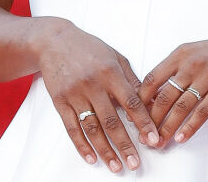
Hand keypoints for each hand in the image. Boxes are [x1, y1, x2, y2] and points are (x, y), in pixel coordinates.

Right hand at [36, 19, 160, 172]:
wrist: (54, 41)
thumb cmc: (88, 48)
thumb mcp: (115, 57)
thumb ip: (131, 79)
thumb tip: (150, 100)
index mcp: (111, 72)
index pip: (131, 102)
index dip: (143, 123)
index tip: (153, 140)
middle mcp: (93, 84)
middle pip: (112, 121)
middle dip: (125, 145)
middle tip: (135, 163)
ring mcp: (75, 94)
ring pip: (92, 128)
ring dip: (105, 150)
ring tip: (116, 166)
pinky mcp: (60, 101)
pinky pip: (71, 127)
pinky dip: (81, 145)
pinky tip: (91, 157)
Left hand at [138, 33, 207, 145]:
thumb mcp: (193, 51)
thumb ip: (174, 67)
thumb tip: (153, 92)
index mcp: (180, 54)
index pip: (152, 78)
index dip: (140, 99)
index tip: (134, 114)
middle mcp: (191, 65)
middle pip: (164, 97)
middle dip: (151, 120)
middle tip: (144, 135)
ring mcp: (207, 78)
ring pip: (180, 108)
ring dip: (167, 128)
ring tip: (159, 141)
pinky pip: (201, 113)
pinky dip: (189, 127)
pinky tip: (181, 137)